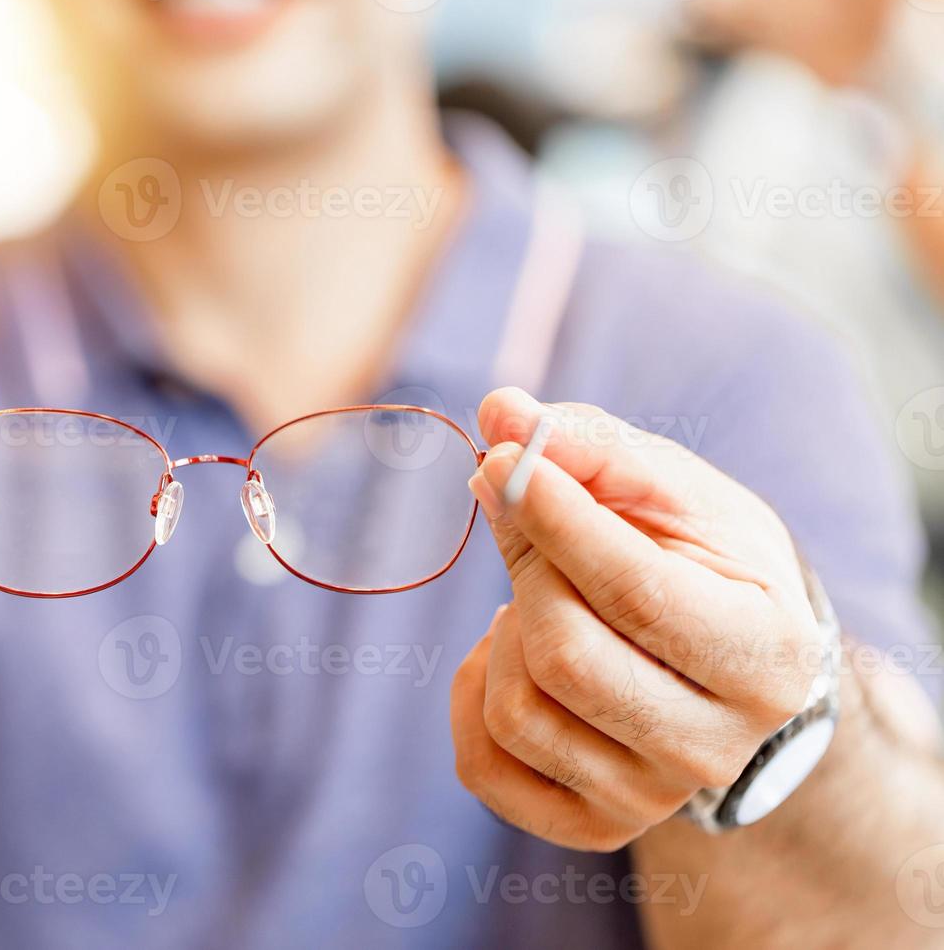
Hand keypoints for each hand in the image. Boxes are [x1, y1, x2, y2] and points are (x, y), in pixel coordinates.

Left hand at [451, 388, 821, 850]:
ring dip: (504, 630)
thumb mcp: (675, 492)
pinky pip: (480, 762)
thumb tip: (501, 412)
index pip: (633, 589)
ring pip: (517, 706)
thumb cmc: (701, 561)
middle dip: (530, 570)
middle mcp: (715, 746)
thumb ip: (594, 450)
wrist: (729, 665)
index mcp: (764, 654)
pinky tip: (512, 656)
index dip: (553, 515)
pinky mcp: (591, 823)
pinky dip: (472, 693)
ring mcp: (651, 796)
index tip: (504, 457)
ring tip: (545, 599)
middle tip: (535, 529)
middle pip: (562, 652)